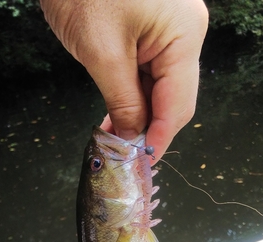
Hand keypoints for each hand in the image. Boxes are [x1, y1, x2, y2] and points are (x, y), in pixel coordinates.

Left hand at [40, 0, 207, 162]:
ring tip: (115, 137)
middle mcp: (186, 34)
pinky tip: (117, 114)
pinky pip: (149, 75)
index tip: (142, 162)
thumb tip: (132, 136)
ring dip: (139, 115)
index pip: (178, 104)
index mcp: (185, 35)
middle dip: (150, 128)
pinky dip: (134, 97)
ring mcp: (171, 32)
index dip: (160, 137)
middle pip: (175, 99)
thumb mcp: (102, 52)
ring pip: (161, 90)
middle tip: (126, 154)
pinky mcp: (154, 32)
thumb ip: (123, 100)